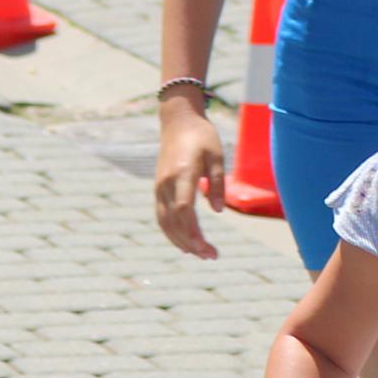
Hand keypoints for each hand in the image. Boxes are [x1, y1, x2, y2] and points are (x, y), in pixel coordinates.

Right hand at [153, 104, 226, 258]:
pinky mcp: (158, 189)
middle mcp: (166, 183)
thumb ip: (218, 183)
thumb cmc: (202, 136)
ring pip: (165, 223)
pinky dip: (172, 233)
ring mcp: (159, 187)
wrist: (178, 120)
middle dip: (191, 243)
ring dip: (181, 242)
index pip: (184, 209)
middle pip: (174, 221)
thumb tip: (219, 210)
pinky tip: (186, 244)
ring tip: (201, 255)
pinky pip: (162, 217)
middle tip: (212, 256)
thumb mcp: (217, 155)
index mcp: (182, 173)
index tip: (207, 248)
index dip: (193, 232)